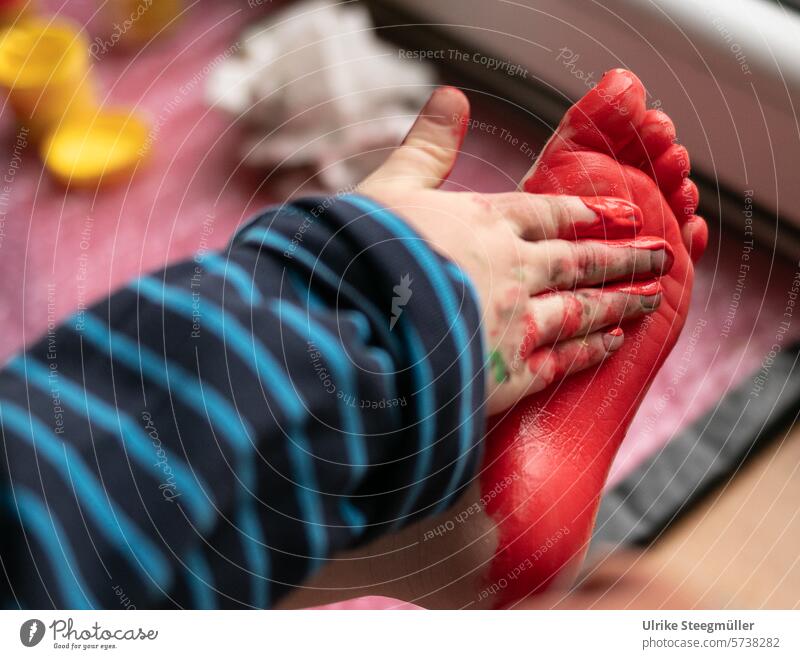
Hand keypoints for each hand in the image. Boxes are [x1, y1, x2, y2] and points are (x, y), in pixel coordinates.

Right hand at [359, 87, 669, 415]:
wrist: (354, 326)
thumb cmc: (361, 253)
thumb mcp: (389, 186)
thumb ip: (427, 146)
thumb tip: (452, 95)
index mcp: (484, 222)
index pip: (550, 212)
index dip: (589, 210)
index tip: (626, 210)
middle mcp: (512, 268)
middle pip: (581, 258)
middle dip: (625, 255)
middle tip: (663, 254)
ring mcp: (515, 321)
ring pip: (583, 307)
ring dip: (620, 300)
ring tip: (650, 297)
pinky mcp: (507, 372)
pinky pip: (560, 360)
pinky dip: (588, 350)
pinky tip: (611, 343)